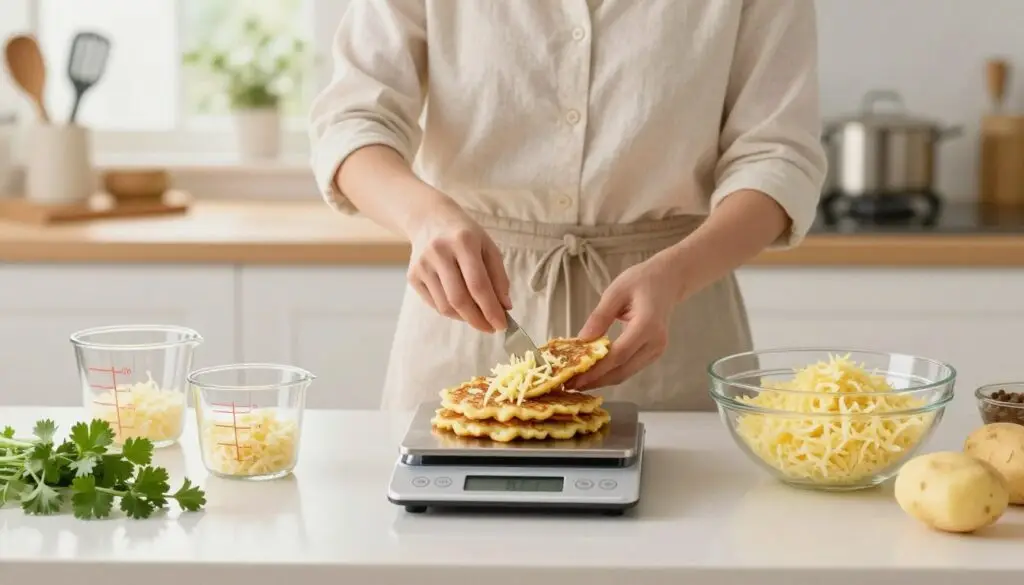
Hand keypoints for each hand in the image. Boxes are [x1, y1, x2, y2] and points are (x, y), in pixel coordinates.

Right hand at [407, 200, 511, 332]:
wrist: (428, 219)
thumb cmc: (465, 235)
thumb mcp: (487, 247)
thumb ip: (499, 277)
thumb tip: (505, 307)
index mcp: (463, 242)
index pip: (478, 284)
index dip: (490, 309)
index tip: (502, 325)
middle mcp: (439, 253)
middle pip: (459, 299)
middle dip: (477, 320)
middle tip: (490, 328)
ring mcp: (422, 265)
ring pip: (445, 306)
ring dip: (465, 318)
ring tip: (478, 316)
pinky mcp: (412, 276)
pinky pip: (434, 304)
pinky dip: (451, 312)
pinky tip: (461, 307)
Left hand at [566, 254, 680, 390]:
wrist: (668, 280)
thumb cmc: (641, 281)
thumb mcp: (616, 292)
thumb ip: (599, 317)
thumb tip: (581, 340)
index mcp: (647, 325)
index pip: (619, 355)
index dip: (596, 370)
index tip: (575, 378)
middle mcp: (655, 343)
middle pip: (623, 370)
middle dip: (596, 380)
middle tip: (571, 385)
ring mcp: (656, 350)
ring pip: (626, 373)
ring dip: (603, 380)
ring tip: (578, 381)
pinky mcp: (653, 353)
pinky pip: (630, 367)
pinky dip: (611, 372)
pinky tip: (594, 372)